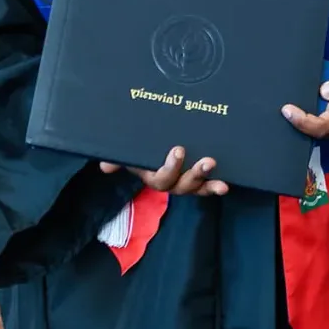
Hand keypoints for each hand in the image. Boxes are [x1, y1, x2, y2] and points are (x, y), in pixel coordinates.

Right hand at [100, 147, 228, 196]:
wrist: (148, 142)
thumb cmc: (138, 147)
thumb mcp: (127, 152)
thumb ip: (116, 158)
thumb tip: (104, 166)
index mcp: (152, 175)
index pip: (161, 179)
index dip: (171, 167)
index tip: (180, 149)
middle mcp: (170, 182)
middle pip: (182, 186)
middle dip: (195, 175)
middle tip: (206, 162)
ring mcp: (185, 180)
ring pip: (195, 186)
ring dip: (207, 180)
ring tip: (216, 168)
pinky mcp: (198, 176)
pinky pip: (206, 186)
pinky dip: (214, 186)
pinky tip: (224, 185)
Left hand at [282, 60, 328, 139]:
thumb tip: (325, 90)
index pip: (322, 126)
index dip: (303, 122)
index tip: (287, 110)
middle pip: (316, 133)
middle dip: (297, 125)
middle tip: (280, 109)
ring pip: (317, 130)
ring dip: (299, 123)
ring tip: (283, 109)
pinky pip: (319, 123)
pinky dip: (305, 118)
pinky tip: (294, 109)